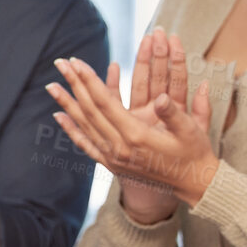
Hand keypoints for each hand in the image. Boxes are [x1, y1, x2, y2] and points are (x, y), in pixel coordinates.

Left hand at [45, 41, 218, 211]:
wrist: (192, 183)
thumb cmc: (194, 152)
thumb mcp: (190, 130)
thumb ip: (173, 113)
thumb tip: (162, 98)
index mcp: (137, 136)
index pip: (105, 103)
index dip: (90, 80)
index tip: (77, 62)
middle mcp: (119, 148)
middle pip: (89, 110)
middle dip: (74, 84)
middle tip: (60, 63)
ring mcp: (113, 158)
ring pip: (83, 125)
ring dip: (67, 103)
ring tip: (51, 85)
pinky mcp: (111, 164)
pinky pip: (86, 144)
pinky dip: (71, 129)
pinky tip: (59, 115)